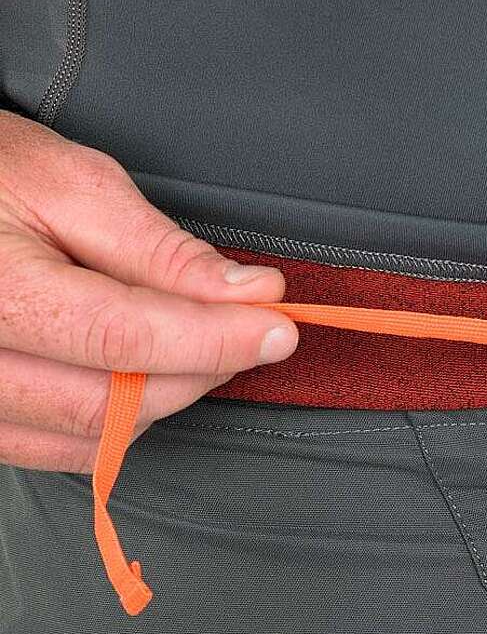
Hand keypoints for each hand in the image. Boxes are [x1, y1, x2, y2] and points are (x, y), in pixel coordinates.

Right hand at [0, 110, 297, 472]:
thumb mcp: (71, 185)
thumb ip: (159, 248)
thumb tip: (245, 292)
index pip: (123, 339)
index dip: (214, 340)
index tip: (276, 328)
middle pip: (113, 402)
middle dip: (202, 369)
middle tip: (249, 328)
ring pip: (95, 437)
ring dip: (168, 396)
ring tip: (198, 339)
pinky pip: (63, 449)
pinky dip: (123, 420)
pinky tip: (149, 373)